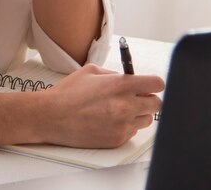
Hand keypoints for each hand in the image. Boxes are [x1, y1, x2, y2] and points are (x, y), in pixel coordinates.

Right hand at [41, 64, 164, 148]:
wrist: (52, 116)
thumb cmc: (69, 93)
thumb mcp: (91, 71)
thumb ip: (115, 74)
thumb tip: (130, 77)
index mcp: (120, 85)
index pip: (157, 84)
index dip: (154, 83)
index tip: (150, 84)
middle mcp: (125, 106)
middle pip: (157, 104)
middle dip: (148, 98)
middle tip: (136, 96)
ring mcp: (122, 125)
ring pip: (147, 120)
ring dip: (138, 113)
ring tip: (119, 108)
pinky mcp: (117, 140)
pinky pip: (132, 132)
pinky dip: (125, 125)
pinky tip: (109, 119)